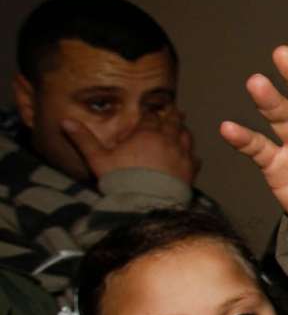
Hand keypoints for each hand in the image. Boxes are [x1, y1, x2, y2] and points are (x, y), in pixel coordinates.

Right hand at [63, 111, 198, 183]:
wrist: (146, 203)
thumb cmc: (121, 179)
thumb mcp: (98, 159)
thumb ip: (84, 139)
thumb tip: (65, 121)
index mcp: (147, 133)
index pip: (151, 117)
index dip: (150, 114)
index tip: (151, 111)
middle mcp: (168, 140)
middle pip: (173, 122)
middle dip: (172, 116)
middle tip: (175, 111)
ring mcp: (182, 155)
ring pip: (187, 137)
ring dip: (184, 131)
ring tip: (182, 129)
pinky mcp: (190, 171)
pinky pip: (195, 159)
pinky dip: (192, 156)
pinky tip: (192, 157)